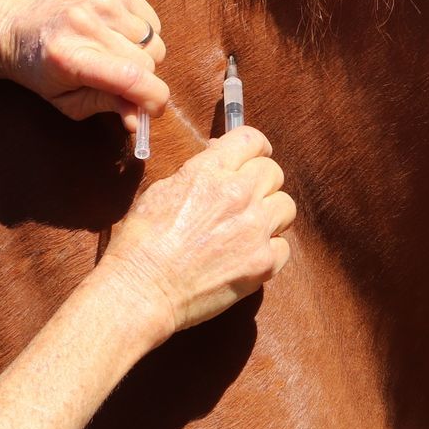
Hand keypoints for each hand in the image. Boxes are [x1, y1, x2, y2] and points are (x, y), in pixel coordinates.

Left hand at [0, 0, 168, 130]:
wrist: (15, 25)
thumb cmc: (42, 71)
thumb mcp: (67, 101)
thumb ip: (106, 107)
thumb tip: (138, 121)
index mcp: (69, 56)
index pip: (131, 77)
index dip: (154, 99)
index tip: (153, 110)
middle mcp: (84, 22)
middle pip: (148, 62)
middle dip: (142, 79)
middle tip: (117, 79)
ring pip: (154, 42)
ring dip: (142, 55)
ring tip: (111, 52)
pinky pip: (151, 21)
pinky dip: (141, 34)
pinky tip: (114, 33)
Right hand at [96, 126, 296, 340]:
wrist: (144, 288)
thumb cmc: (142, 242)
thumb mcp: (161, 190)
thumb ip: (196, 174)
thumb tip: (216, 167)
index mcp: (209, 171)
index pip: (251, 139)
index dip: (253, 148)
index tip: (251, 159)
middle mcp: (238, 194)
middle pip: (273, 172)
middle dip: (261, 181)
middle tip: (246, 197)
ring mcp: (255, 228)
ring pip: (286, 206)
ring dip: (271, 213)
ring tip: (250, 227)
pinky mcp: (263, 262)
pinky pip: (284, 246)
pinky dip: (270, 250)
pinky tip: (249, 255)